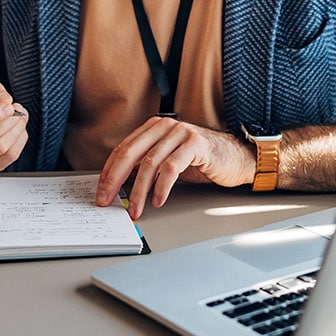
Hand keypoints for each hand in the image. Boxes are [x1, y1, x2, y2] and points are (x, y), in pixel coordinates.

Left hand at [96, 117, 253, 219]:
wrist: (234, 158)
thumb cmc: (200, 161)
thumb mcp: (167, 162)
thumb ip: (144, 168)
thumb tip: (118, 187)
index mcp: (153, 128)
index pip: (122, 149)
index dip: (109, 172)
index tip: (101, 192)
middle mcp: (164, 126)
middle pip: (131, 153)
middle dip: (115, 180)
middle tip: (108, 201)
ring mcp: (180, 132)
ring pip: (149, 163)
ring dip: (138, 191)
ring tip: (135, 209)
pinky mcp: (195, 144)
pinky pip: (171, 168)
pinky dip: (161, 187)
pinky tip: (158, 200)